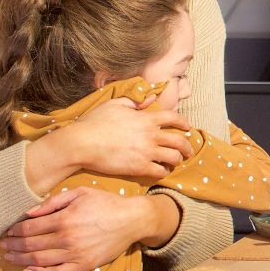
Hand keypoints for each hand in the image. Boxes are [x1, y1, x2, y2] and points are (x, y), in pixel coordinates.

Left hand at [1, 185, 160, 270]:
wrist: (132, 220)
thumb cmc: (105, 203)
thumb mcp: (79, 193)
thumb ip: (52, 202)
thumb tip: (29, 213)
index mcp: (64, 219)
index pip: (29, 228)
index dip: (15, 231)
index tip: (7, 232)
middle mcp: (67, 238)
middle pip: (30, 245)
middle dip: (13, 246)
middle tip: (3, 246)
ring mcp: (75, 254)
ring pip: (39, 260)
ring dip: (21, 259)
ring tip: (10, 257)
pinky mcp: (84, 265)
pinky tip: (29, 270)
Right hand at [56, 96, 192, 179]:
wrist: (82, 143)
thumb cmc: (95, 122)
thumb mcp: (115, 104)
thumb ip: (135, 101)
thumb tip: (150, 98)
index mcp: (146, 118)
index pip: (174, 118)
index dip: (184, 123)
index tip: (187, 127)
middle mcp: (150, 135)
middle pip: (180, 141)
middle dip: (187, 146)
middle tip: (188, 151)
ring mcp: (146, 152)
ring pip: (174, 158)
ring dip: (177, 160)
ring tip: (175, 162)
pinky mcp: (139, 167)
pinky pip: (160, 171)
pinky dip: (164, 172)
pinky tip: (161, 171)